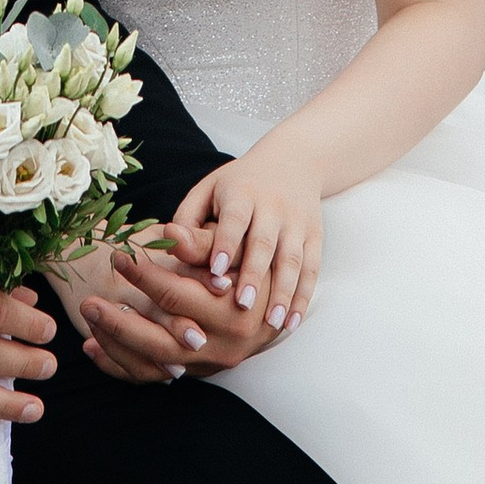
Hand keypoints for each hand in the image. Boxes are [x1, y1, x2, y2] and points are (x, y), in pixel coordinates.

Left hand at [72, 220, 276, 384]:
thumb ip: (201, 243)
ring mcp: (209, 365)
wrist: (275, 300)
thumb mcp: (233, 248)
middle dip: (120, 325)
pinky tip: (92, 346)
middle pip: (161, 343)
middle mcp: (223, 347)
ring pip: (154, 366)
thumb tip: (168, 231)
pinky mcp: (197, 372)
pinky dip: (119, 365)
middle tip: (88, 302)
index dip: (145, 277)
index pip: (178, 298)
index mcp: (233, 314)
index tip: (118, 257)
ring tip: (86, 322)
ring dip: (115, 347)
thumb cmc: (251, 263)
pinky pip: (152, 376)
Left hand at [173, 159, 322, 329]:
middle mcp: (273, 206)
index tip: (215, 271)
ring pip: (292, 259)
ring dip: (283, 292)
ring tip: (271, 323)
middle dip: (254, 274)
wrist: (294, 160)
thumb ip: (189, 217)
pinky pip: (312, 269)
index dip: (226, 244)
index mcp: (241, 192)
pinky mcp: (315, 236)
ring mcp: (297, 222)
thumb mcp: (210, 189)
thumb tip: (169, 244)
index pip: (234, 219)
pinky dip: (303, 296)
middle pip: (264, 242)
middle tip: (242, 306)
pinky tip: (291, 321)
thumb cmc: (239, 184)